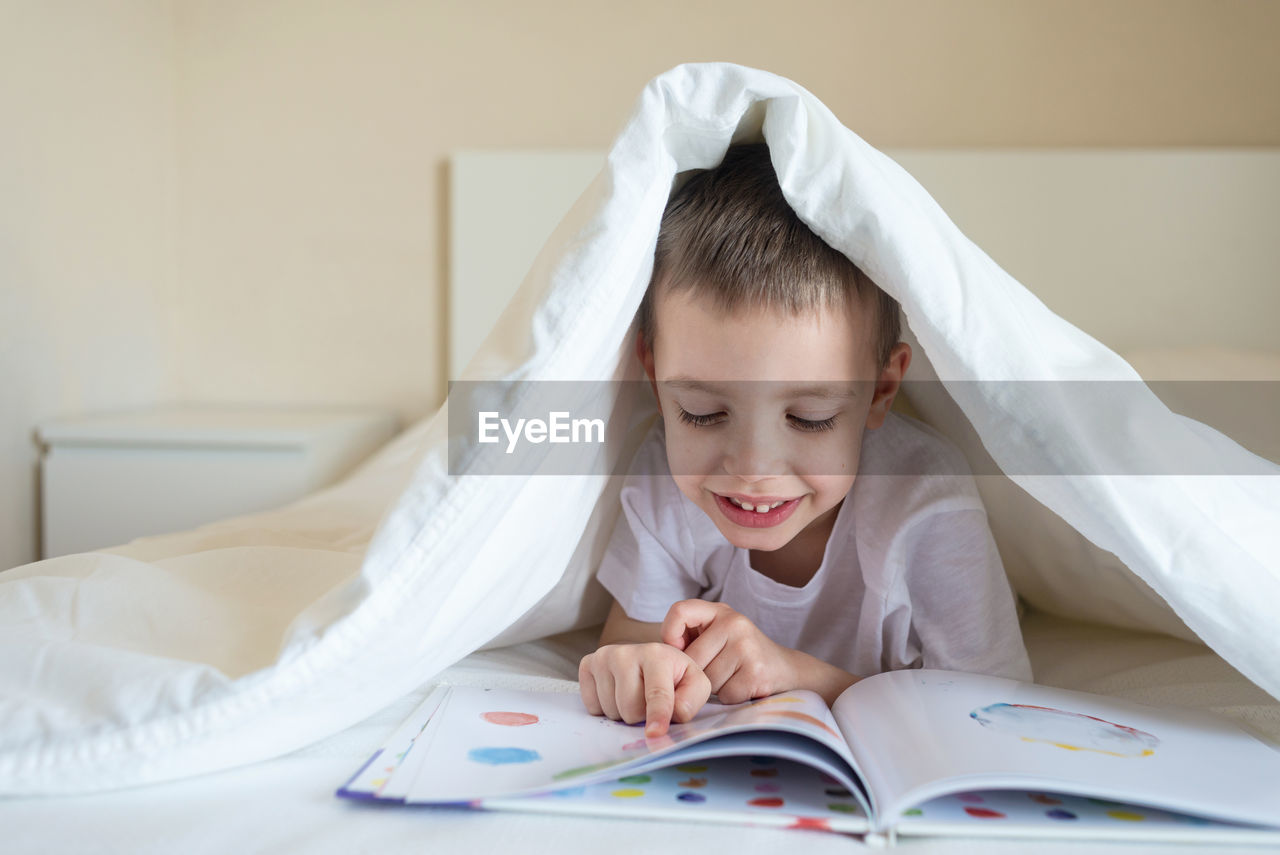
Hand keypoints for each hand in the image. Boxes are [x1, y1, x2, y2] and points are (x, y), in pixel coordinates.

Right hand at [579, 642, 711, 736]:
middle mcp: (626, 652)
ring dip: (623, 714)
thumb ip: (690, 701)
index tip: (655, 733)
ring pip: (610, 710)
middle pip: (629, 708)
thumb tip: (673, 715)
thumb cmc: (673, 675)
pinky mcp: (587, 664)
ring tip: (634, 696)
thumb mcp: (694, 684)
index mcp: (657, 655)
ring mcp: (604, 657)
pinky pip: (592, 706)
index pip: (656, 692)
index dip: (657, 715)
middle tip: (648, 703)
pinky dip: (605, 708)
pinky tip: (616, 694)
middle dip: (640, 716)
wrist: (648, 660)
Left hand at [661, 600, 799, 704]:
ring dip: (713, 689)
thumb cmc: (740, 654)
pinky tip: (742, 687)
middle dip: (697, 673)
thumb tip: (663, 661)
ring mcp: (746, 647)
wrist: (785, 669)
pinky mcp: (755, 673)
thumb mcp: (717, 634)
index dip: (670, 634)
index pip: (679, 611)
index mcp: (719, 611)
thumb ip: (690, 638)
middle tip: (716, 671)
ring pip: (706, 680)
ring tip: (731, 678)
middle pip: (691, 658)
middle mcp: (734, 623)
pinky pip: (723, 695)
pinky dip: (729, 698)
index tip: (679, 650)